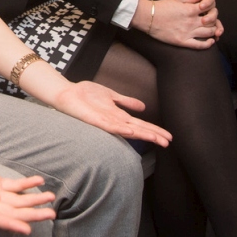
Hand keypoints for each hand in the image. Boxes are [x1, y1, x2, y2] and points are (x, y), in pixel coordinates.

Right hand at [0, 143, 56, 233]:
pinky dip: (26, 184)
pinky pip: (12, 186)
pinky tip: (39, 181)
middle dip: (31, 214)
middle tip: (51, 214)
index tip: (27, 230)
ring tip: (51, 197)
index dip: (10, 224)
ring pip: (15, 200)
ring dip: (33, 200)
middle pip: (11, 212)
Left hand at [51, 81, 172, 146]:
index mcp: (119, 115)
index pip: (141, 124)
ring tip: (156, 139)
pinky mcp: (96, 120)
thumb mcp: (111, 95)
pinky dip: (121, 129)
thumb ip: (126, 101)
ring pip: (128, 129)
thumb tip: (143, 106)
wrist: (67, 93)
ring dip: (142, 134)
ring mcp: (106, 121)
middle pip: (138, 129)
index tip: (168, 137)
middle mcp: (115, 121)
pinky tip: (131, 132)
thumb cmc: (86, 94)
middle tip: (168, 142)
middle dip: (153, 135)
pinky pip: (110, 126)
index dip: (154, 130)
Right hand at [139, 0, 218, 47]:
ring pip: (208, 33)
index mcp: (191, 9)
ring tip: (213, 31)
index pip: (210, 8)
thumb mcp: (178, 0)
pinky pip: (200, 45)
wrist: (149, 17)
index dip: (212, 9)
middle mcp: (192, 21)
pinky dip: (208, 44)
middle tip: (213, 22)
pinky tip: (210, 42)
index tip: (210, 11)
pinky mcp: (183, 41)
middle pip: (211, 22)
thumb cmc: (162, 7)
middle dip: (214, 21)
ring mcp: (188, 32)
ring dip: (213, 32)